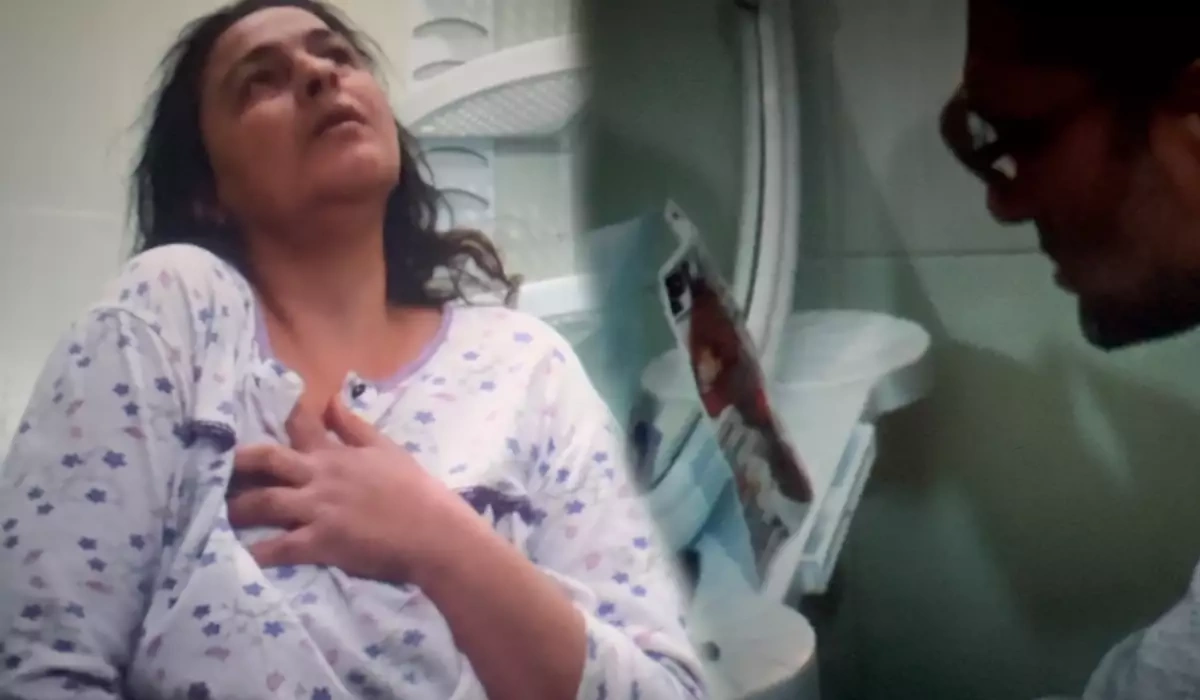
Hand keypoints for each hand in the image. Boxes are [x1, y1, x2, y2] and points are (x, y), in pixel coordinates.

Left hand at [226, 398, 476, 582]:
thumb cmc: (416, 491)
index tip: (257, 413)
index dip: (272, 421)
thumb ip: (354, 426)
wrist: (435, 532)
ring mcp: (318, 508)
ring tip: (217, 514)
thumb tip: (331, 398)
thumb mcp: (387, 449)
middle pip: (266, 459)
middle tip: (214, 469)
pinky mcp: (321, 541)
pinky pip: (279, 548)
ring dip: (237, 508)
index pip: (301, 424)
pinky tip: (235, 559)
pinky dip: (256, 553)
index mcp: (338, 453)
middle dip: (237, 463)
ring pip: (264, 502)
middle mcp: (321, 475)